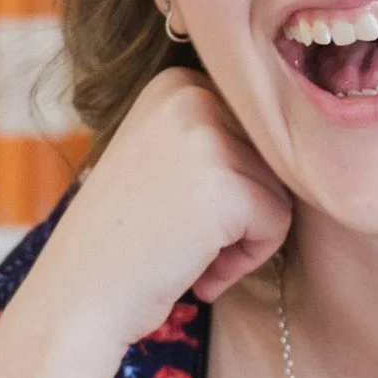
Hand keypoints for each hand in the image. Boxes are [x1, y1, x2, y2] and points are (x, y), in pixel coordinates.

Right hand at [35, 68, 291, 351]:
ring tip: (186, 255)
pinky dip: (246, 259)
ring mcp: (207, 136)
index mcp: (176, 82)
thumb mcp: (161, 159)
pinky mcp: (226, 185)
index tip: (179, 210)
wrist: (77, 295)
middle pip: (271, 157)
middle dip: (240, 211)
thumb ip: (215, 136)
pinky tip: (198, 273)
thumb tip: (300, 135)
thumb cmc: (122, 241)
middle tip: (184, 240)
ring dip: (241, 239)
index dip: (228, 184)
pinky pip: (277, 223)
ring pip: (280, 190)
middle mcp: (191, 94)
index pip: (253, 130)